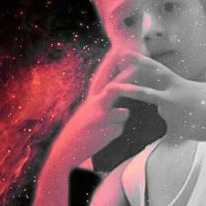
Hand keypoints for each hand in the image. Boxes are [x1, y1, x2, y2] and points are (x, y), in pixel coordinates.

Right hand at [52, 49, 139, 166]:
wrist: (67, 149)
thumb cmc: (78, 131)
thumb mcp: (88, 114)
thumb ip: (102, 104)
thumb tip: (116, 100)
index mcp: (92, 99)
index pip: (105, 79)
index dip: (115, 67)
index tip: (126, 56)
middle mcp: (96, 105)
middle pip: (118, 87)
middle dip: (129, 77)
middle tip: (139, 68)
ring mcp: (102, 117)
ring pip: (125, 113)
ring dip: (119, 121)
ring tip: (103, 128)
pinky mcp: (107, 130)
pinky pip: (120, 129)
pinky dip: (114, 134)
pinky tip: (101, 138)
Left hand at [117, 52, 205, 140]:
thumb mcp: (197, 89)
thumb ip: (179, 91)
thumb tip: (168, 100)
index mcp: (177, 84)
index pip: (155, 70)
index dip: (139, 61)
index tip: (125, 56)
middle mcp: (171, 99)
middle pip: (145, 93)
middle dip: (127, 90)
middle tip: (112, 87)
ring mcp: (171, 115)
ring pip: (165, 110)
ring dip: (175, 110)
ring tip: (193, 112)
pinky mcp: (174, 128)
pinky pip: (174, 122)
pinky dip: (183, 122)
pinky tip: (196, 123)